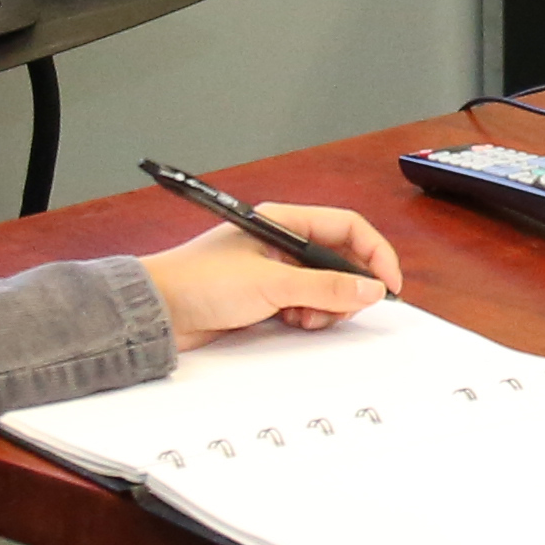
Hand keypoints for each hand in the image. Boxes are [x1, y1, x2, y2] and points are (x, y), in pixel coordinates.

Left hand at [145, 208, 396, 341]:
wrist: (156, 311)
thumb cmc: (198, 281)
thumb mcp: (271, 283)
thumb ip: (325, 286)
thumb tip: (370, 288)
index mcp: (284, 222)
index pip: (348, 229)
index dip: (374, 254)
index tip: (388, 284)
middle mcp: (283, 243)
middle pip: (340, 260)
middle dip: (348, 287)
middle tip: (342, 309)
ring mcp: (275, 270)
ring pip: (325, 286)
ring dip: (325, 306)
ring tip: (304, 318)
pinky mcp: (265, 296)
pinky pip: (305, 304)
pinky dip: (308, 316)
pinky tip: (291, 323)